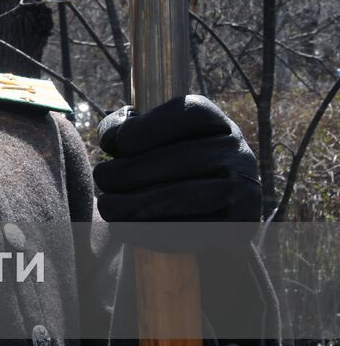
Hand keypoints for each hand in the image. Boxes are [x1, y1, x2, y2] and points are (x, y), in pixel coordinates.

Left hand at [93, 95, 261, 250]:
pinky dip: (150, 231)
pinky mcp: (239, 226)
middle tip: (102, 178)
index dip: (146, 127)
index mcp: (215, 122)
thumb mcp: (150, 137)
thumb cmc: (164, 164)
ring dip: (135, 204)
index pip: (189, 114)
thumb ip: (124, 127)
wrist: (206, 211)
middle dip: (129, 171)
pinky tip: (124, 228)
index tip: (115, 143)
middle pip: (182, 158)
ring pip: (185, 196)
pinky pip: (192, 230)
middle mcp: (237, 152)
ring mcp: (244, 190)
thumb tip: (112, 137)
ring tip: (107, 207)